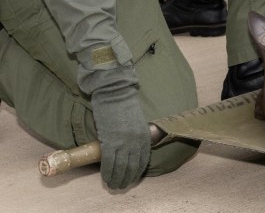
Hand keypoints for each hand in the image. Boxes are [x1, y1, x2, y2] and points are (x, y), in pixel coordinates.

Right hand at [89, 70, 150, 189]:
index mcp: (144, 135)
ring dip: (116, 179)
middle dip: (126, 179)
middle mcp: (136, 141)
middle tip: (120, 186)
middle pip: (133, 166)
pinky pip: (109, 163)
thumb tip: (130, 149)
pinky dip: (107, 172)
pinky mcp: (110, 142)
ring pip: (121, 167)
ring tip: (112, 185)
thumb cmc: (124, 105)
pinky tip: (105, 178)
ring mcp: (124, 142)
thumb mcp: (136, 122)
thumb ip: (136, 135)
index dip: (137, 172)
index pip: (143, 160)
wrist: (115, 92)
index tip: (131, 179)